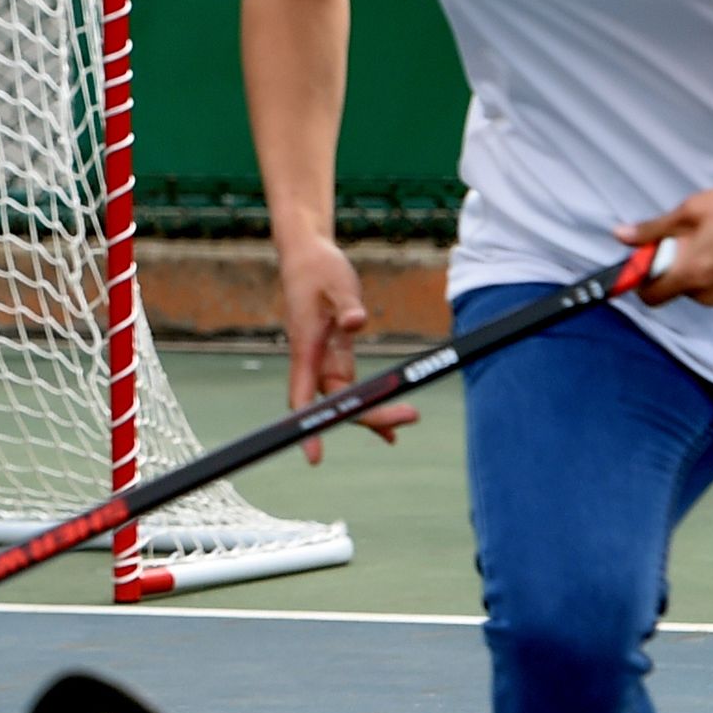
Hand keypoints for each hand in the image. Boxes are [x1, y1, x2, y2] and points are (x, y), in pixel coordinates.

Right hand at [278, 237, 412, 449]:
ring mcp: (324, 360)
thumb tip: (356, 323)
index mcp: (306, 346)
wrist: (307, 257)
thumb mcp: (336, 283)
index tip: (314, 455)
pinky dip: (371, 402)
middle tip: (409, 416)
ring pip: (346, 399)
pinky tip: (392, 419)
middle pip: (334, 402)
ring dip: (374, 412)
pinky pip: (353, 389)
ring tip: (409, 417)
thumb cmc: (319, 269)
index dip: (309, 425)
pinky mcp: (337, 355)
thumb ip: (347, 305)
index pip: (304, 396)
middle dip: (367, 416)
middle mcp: (313, 360)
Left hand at [616, 180, 712, 306]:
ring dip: (689, 266)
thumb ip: (653, 229)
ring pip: (690, 286)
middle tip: (681, 237)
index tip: (642, 256)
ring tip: (708, 236)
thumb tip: (623, 237)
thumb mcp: (690, 212)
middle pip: (669, 290)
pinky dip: (707, 268)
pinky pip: (709, 284)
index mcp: (691, 275)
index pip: (649, 295)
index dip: (639, 277)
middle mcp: (707, 293)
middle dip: (666, 268)